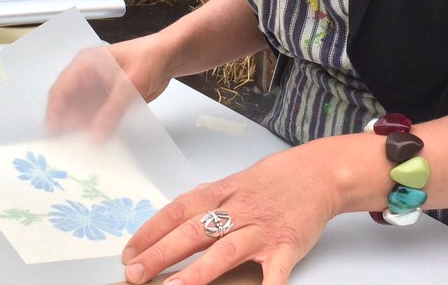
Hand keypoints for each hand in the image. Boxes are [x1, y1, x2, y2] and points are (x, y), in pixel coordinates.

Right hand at [46, 35, 172, 138]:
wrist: (170, 57)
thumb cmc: (150, 58)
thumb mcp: (130, 83)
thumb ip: (113, 109)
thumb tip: (96, 135)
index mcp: (85, 64)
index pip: (61, 89)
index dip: (55, 112)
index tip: (55, 133)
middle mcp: (86, 77)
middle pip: (68, 104)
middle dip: (68, 124)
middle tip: (70, 147)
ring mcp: (96, 89)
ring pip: (81, 113)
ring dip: (82, 129)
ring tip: (84, 148)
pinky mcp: (107, 100)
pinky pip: (96, 117)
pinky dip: (96, 128)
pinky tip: (99, 141)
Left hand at [120, 143, 343, 284]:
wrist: (318, 173)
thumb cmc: (273, 180)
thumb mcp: (235, 181)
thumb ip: (207, 199)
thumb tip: (173, 216)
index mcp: (222, 192)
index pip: (178, 211)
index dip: (151, 231)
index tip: (129, 251)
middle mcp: (239, 210)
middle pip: (194, 231)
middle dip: (162, 253)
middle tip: (135, 273)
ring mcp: (262, 230)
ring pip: (226, 251)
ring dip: (197, 272)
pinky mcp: (287, 247)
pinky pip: (274, 273)